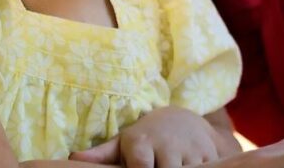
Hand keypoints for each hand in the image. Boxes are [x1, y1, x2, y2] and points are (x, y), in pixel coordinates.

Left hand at [69, 106, 222, 166]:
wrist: (184, 120)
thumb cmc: (146, 137)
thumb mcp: (124, 142)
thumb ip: (101, 154)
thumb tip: (72, 159)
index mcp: (142, 144)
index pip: (141, 167)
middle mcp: (168, 146)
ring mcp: (192, 151)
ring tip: (173, 166)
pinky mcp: (212, 156)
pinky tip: (188, 167)